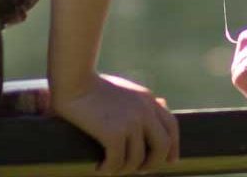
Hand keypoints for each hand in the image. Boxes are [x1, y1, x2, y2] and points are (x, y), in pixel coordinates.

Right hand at [54, 73, 179, 174]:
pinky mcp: (114, 132)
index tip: (170, 161)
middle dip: (152, 163)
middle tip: (137, 170)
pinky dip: (108, 169)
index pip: (172, 127)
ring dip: (124, 169)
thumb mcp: (124, 89)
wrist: (73, 78)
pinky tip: (99, 167)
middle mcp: (144, 111)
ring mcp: (131, 122)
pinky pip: (117, 161)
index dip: (173, 147)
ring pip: (137, 160)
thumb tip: (160, 106)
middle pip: (162, 147)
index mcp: (148, 100)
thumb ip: (140, 101)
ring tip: (110, 168)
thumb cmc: (92, 84)